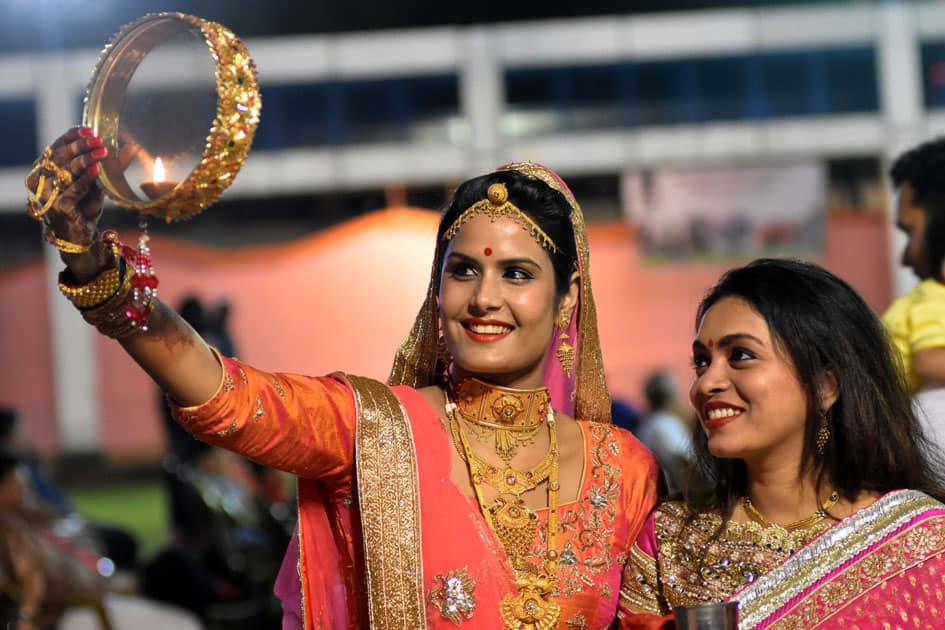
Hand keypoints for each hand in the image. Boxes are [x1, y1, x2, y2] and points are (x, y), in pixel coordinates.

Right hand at [24, 127, 107, 279]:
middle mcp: (43, 181)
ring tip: (102, 151)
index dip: (70, 137)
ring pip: (65, 172)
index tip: (88, 129)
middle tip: (97, 139)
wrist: (82, 235)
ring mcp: (49, 195)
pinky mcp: (59, 208)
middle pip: (60, 157)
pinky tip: (97, 170)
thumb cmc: (86, 206)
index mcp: (47, 170)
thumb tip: (133, 147)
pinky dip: (86, 179)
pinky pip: (74, 190)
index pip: (55, 148)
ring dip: (85, 159)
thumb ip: (112, 166)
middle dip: (80, 146)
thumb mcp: (99, 182)